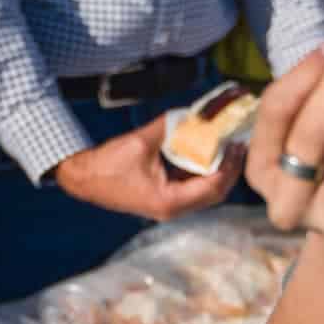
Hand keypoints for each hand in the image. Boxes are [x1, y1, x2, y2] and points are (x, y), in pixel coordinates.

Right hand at [54, 119, 244, 221]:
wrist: (84, 178)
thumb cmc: (108, 164)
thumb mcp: (142, 141)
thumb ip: (171, 127)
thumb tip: (195, 114)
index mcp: (169, 201)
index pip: (212, 187)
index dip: (228, 166)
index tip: (236, 145)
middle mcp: (172, 209)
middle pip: (214, 194)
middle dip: (229, 170)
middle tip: (239, 146)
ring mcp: (169, 207)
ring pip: (206, 193)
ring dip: (218, 172)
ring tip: (228, 148)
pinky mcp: (164, 200)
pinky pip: (192, 189)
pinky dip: (203, 172)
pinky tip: (209, 153)